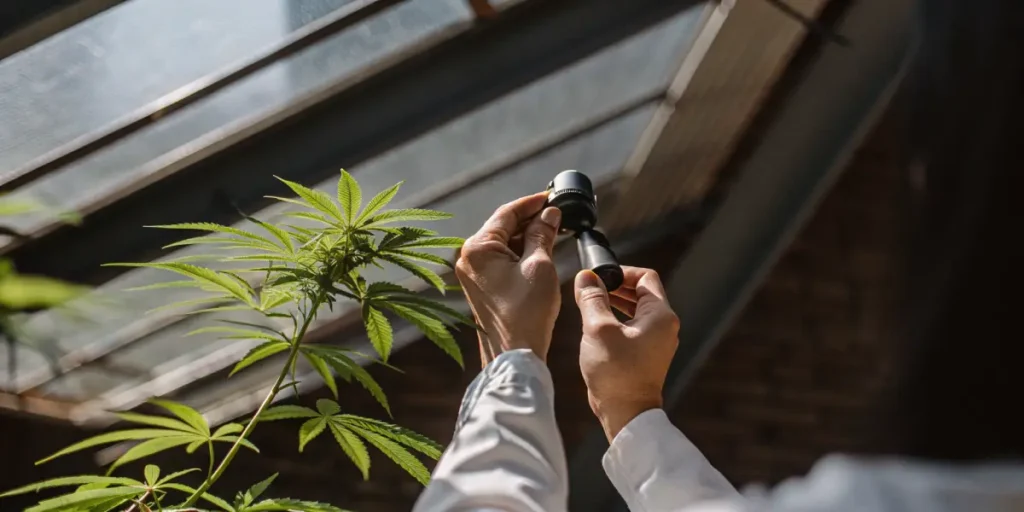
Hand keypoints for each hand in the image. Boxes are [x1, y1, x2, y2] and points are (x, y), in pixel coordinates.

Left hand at [456, 192, 561, 364]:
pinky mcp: (481, 285)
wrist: (513, 353)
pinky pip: (501, 260)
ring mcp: (472, 272)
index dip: (533, 202)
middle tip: (558, 213)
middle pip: (503, 227)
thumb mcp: (540, 266)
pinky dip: (521, 253)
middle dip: (531, 219)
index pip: (507, 213)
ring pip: (504, 243)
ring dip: (528, 236)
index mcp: (478, 248)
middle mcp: (468, 257)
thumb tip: (550, 213)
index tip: (553, 197)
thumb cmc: (526, 312)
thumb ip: (543, 234)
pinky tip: (541, 251)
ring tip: (555, 231)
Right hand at [574, 266, 678, 441]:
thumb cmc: (616, 372)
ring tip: (590, 304)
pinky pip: (633, 328)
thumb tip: (586, 277)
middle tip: (591, 288)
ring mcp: (657, 341)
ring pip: (635, 311)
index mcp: (660, 315)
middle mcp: (664, 326)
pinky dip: (616, 321)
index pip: (645, 277)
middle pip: (641, 293)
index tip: (600, 276)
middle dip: (615, 287)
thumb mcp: (598, 328)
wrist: (626, 413)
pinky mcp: (646, 354)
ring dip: (613, 304)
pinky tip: (596, 325)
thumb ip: (592, 298)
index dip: (621, 272)